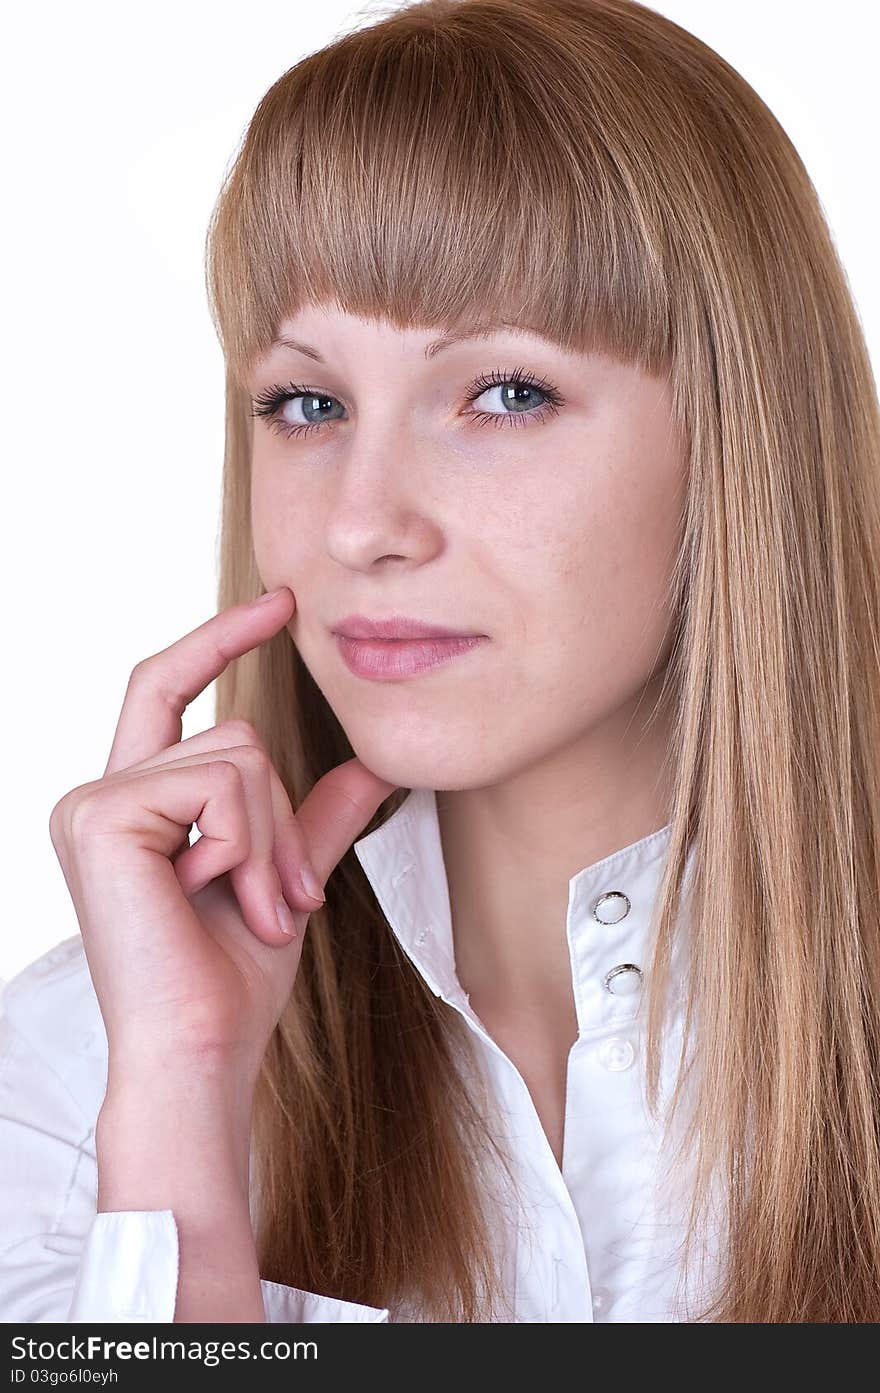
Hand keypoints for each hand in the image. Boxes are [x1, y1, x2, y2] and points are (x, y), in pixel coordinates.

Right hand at [49, 587, 398, 1082]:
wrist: (201, 1050)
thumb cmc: (230, 981)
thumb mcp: (285, 879)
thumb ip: (316, 820)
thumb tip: (369, 766)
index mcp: (132, 804)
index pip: (169, 688)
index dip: (220, 638)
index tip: (282, 602)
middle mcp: (99, 795)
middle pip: (235, 731)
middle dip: (283, 816)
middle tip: (285, 899)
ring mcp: (91, 802)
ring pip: (238, 753)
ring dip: (271, 839)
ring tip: (255, 909)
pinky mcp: (100, 816)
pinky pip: (218, 782)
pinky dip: (245, 842)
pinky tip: (217, 896)